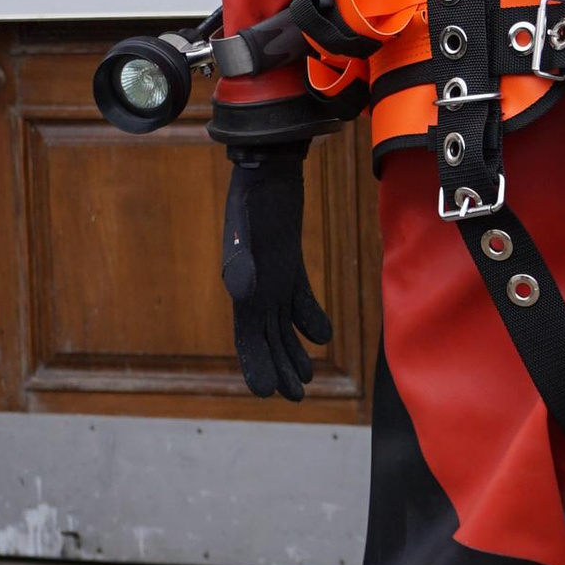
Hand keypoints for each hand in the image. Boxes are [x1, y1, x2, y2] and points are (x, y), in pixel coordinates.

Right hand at [222, 149, 332, 400]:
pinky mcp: (289, 261)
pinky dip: (309, 318)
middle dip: (278, 367)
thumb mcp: (244, 228)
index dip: (255, 363)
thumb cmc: (252, 196)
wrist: (267, 166)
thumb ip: (241, 261)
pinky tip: (323, 337)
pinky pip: (299, 298)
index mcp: (243, 285)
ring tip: (306, 381)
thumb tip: (243, 294)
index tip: (266, 392)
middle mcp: (255, 285)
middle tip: (294, 398)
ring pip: (282, 323)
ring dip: (292, 351)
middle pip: (267, 336)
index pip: (247, 334)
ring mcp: (273, 273)